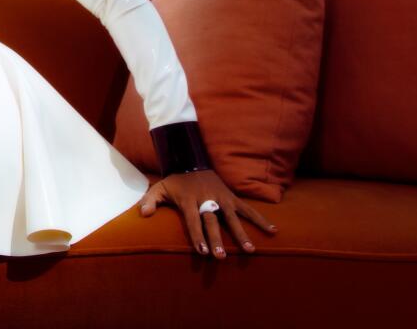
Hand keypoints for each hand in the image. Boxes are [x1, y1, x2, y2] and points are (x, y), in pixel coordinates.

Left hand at [137, 169, 277, 258]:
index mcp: (188, 200)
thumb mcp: (159, 187)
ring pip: (232, 217)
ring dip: (241, 234)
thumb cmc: (175, 180)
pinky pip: (248, 209)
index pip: (192, 221)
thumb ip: (149, 200)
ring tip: (249, 251)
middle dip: (216, 240)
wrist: (191, 159)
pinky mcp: (231, 197)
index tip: (202, 251)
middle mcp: (206, 200)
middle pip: (212, 222)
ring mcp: (221, 198)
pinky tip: (273, 231)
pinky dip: (260, 219)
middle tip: (221, 257)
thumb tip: (143, 214)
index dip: (197, 236)